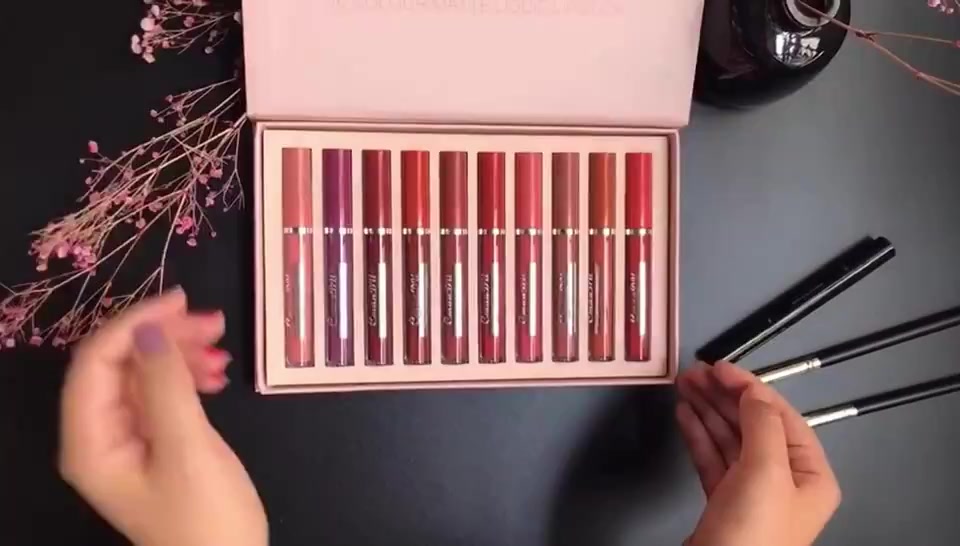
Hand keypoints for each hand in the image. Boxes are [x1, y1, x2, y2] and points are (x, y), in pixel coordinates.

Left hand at [58, 288, 266, 545]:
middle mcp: (99, 437)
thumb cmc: (207, 517)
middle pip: (118, 364)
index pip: (95, 362)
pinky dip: (188, 377)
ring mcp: (127, 440)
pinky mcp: (154, 443)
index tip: (182, 302)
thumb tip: (149, 330)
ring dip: (180, 355)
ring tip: (223, 353)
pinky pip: (161, 394)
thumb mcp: (188, 449)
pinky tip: (217, 376)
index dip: (133, 324)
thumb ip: (165, 387)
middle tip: (214, 324)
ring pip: (143, 375)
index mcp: (91, 442)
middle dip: (163, 337)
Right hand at [676, 362, 840, 545]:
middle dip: (723, 396)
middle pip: (753, 425)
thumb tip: (751, 393)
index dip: (750, 387)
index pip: (781, 416)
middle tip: (694, 373)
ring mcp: (753, 493)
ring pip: (729, 439)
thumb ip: (761, 424)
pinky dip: (698, 435)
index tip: (719, 367)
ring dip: (707, 410)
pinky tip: (684, 416)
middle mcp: (785, 481)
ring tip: (683, 385)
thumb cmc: (753, 532)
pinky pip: (712, 459)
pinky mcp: (724, 503)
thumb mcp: (766, 471)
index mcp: (809, 474)